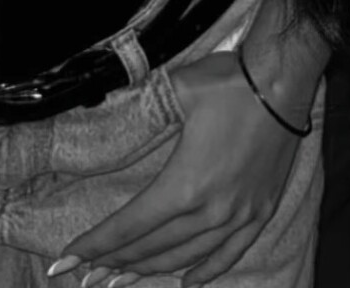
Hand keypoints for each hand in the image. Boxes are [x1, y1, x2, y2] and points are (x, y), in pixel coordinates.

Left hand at [51, 51, 307, 284]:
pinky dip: (204, 271)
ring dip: (150, 269)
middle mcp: (210, 212)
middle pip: (152, 247)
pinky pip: (228, 255)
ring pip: (185, 256)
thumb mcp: (176, 89)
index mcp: (183, 185)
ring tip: (121, 279)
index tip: (66, 260)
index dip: (95, 244)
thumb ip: (144, 107)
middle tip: (86, 272)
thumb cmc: (228, 82)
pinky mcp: (260, 214)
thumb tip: (108, 108)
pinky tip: (186, 281)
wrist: (282, 82)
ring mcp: (238, 217)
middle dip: (114, 261)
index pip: (128, 226)